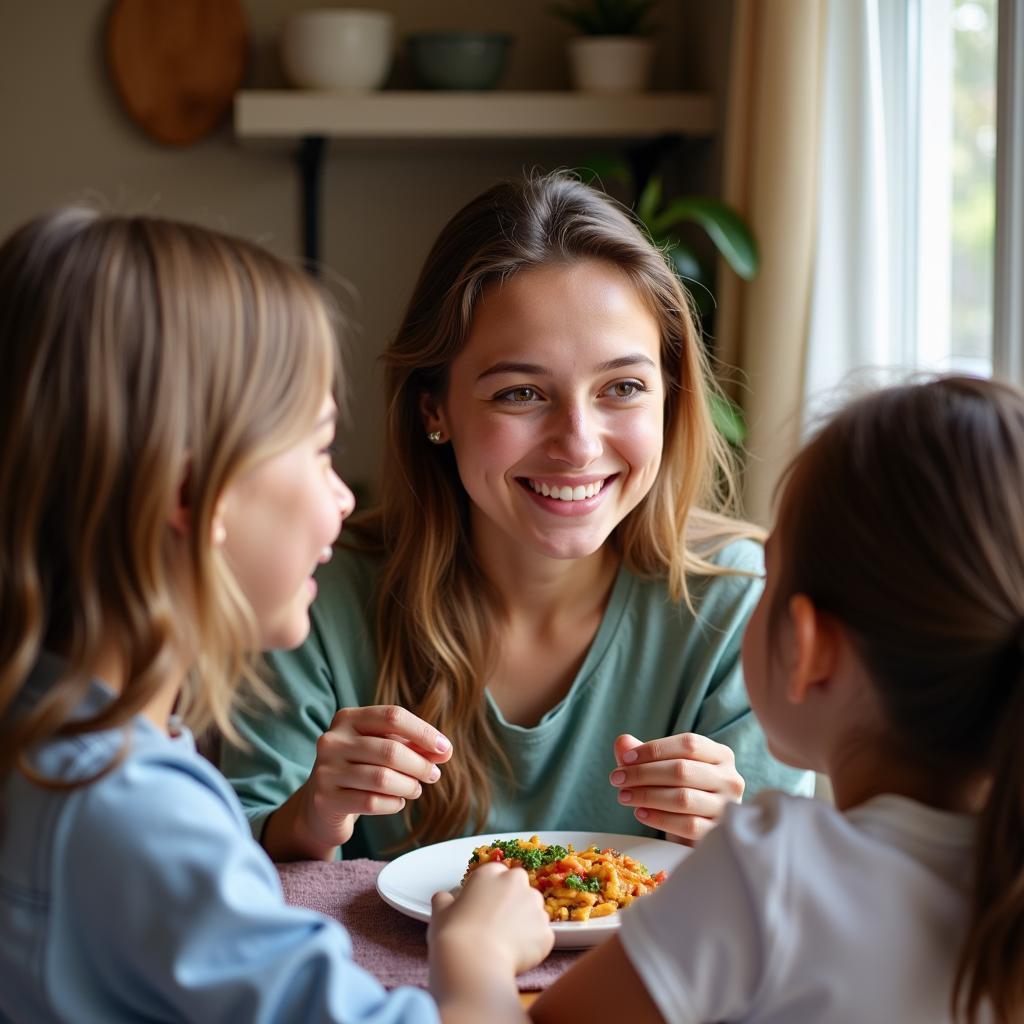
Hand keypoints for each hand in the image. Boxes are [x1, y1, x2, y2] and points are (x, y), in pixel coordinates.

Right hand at [291, 705, 451, 854]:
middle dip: (420, 764)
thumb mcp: (385, 750)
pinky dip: (393, 803)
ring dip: (409, 785)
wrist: (322, 805)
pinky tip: (398, 802)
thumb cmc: (361, 769)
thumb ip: (414, 746)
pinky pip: (371, 802)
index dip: (423, 732)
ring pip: (382, 778)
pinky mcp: (326, 799)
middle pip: (390, 749)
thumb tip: (445, 750)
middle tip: (434, 775)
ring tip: (416, 789)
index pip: (392, 716)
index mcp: (348, 718)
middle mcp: (332, 740)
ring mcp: (326, 770)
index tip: (445, 749)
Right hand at [429, 862, 553, 996]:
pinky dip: (532, 946)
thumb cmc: (453, 934)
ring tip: (506, 945)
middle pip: (520, 889)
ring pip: (534, 912)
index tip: (483, 908)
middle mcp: (517, 883)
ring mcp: (535, 907)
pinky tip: (516, 957)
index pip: (497, 875)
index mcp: (491, 872)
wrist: (473, 963)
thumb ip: (445, 899)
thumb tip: (444, 898)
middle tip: (497, 925)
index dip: (490, 893)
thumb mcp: (440, 911)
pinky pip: (541, 937)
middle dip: (513, 903)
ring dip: (524, 924)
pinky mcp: (547, 932)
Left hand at [609, 732, 743, 845]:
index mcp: (721, 755)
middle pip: (682, 770)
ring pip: (683, 798)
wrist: (701, 831)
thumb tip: (622, 742)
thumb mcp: (665, 769)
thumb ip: (644, 754)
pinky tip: (640, 813)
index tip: (625, 758)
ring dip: (647, 796)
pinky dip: (658, 818)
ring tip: (623, 796)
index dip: (654, 749)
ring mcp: (727, 807)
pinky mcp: (719, 833)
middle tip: (616, 779)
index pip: (688, 744)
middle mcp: (730, 779)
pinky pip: (686, 825)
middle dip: (643, 773)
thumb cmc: (682, 791)